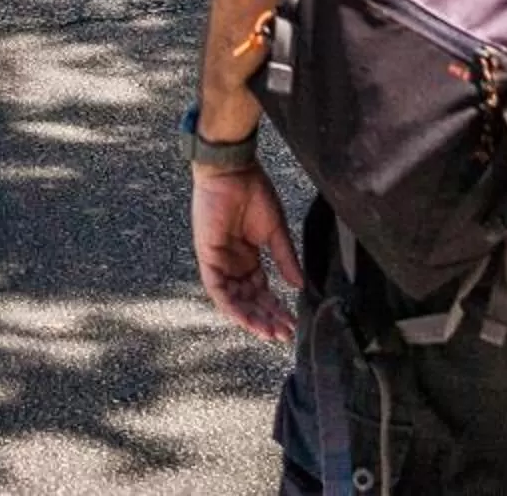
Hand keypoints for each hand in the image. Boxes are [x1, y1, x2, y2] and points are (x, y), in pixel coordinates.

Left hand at [193, 165, 303, 343]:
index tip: (292, 324)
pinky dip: (231, 306)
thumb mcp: (275, 231)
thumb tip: (299, 286)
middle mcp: (234, 263)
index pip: (262, 291)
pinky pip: (217, 289)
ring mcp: (220, 261)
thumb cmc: (253, 192)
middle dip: (267, 319)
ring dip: (250, 318)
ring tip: (270, 332)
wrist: (233, 170)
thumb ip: (285, 259)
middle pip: (249, 300)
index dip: (276, 309)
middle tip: (284, 334)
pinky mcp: (207, 257)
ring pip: (233, 300)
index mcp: (249, 257)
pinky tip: (247, 319)